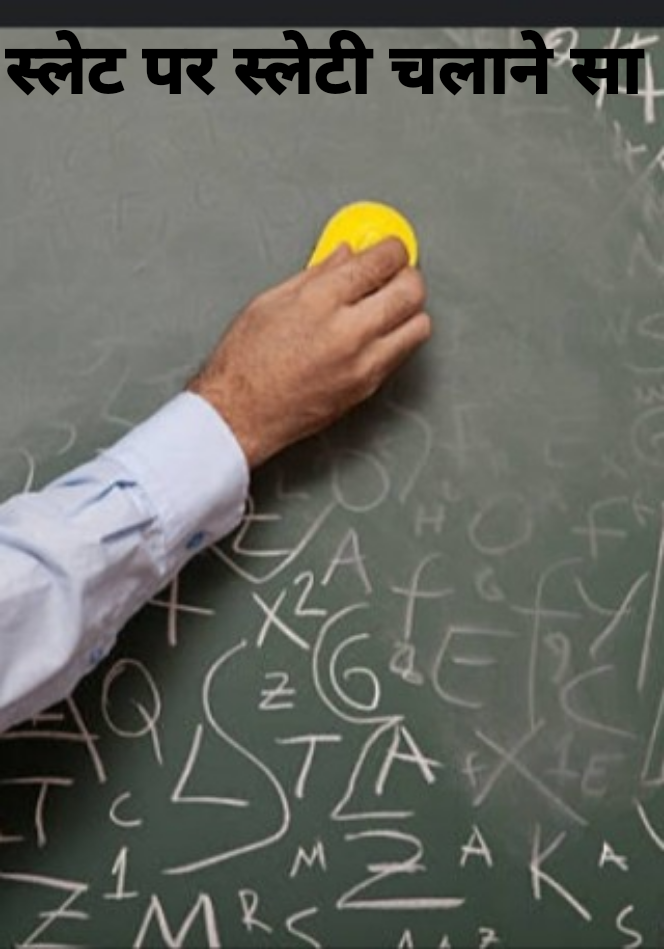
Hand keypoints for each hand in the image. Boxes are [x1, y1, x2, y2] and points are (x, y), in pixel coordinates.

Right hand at [186, 238, 430, 467]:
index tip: (391, 248)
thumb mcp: (270, 302)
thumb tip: (343, 256)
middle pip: (412, 291)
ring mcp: (363, 364)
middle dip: (407, 274)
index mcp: (321, 301)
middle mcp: (348, 332)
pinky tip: (375, 332)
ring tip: (388, 304)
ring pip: (419, 325)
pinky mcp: (367, 387)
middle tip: (394, 273)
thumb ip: (316, 275)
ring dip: (409, 310)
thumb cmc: (244, 364)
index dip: (392, 248)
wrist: (240, 414)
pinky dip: (397, 338)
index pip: (382, 261)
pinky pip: (402, 354)